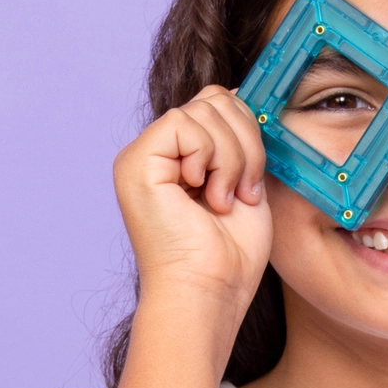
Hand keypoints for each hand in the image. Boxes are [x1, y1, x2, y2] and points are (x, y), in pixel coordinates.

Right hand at [112, 86, 273, 332]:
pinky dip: (211, 157)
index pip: (219, 104)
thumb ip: (240, 141)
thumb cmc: (229, 257)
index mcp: (181, 158)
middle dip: (245, 143)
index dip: (247, 133)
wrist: (208, 293)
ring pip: (205, 108)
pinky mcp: (136, 162)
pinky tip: (207, 195)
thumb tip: (242, 94)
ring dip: (232, 157)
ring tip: (224, 200)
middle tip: (241, 193)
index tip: (251, 185)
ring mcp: (143, 156)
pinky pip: (185, 122)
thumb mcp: (244, 184)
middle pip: (215, 98)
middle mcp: (158, 153)